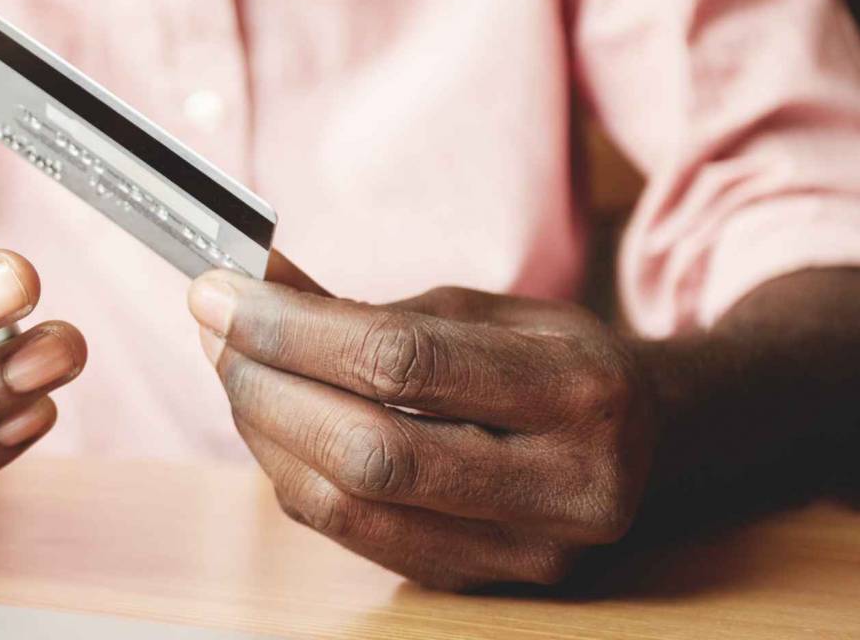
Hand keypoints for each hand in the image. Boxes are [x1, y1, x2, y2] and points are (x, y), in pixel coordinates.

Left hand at [188, 271, 655, 589]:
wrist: (651, 443)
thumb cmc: (553, 359)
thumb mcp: (481, 309)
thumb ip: (363, 305)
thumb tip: (246, 280)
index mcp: (582, 390)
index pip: (404, 361)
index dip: (293, 328)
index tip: (219, 289)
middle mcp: (567, 485)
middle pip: (369, 450)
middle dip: (266, 384)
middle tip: (213, 328)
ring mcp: (527, 551)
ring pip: (348, 505)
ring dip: (264, 431)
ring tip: (232, 366)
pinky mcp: (481, 584)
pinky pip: (352, 534)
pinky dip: (292, 472)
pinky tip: (269, 420)